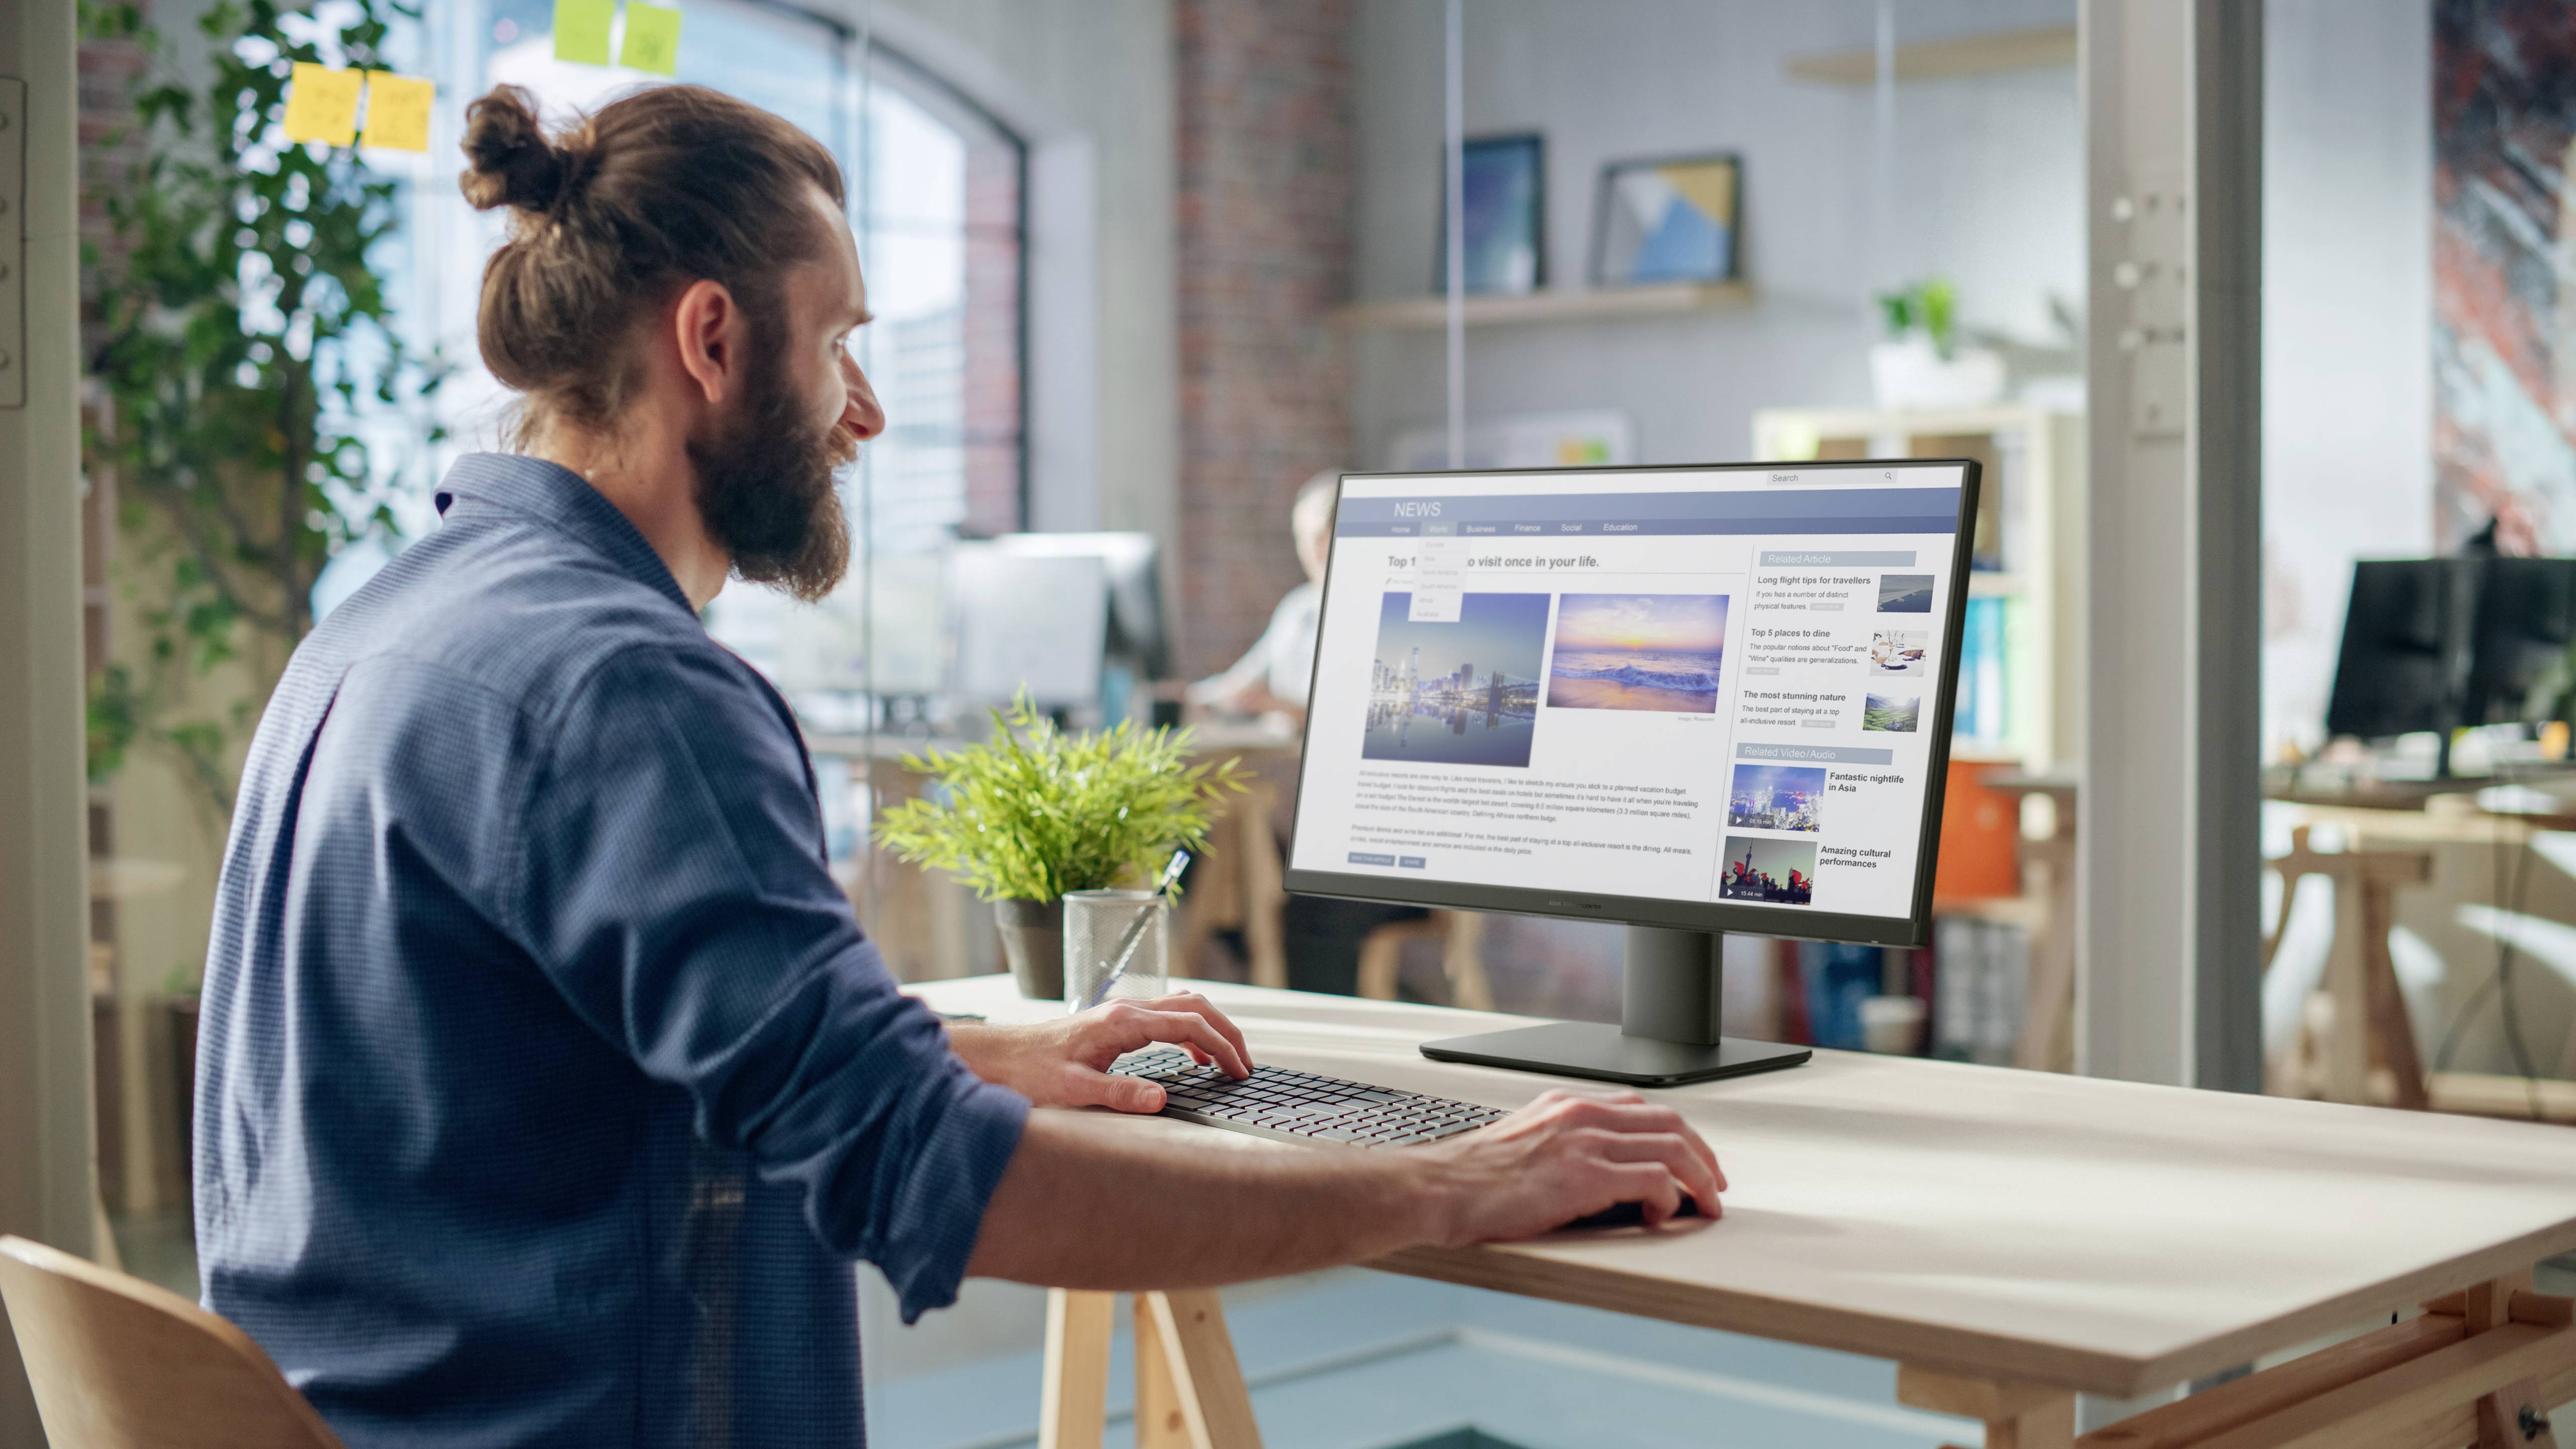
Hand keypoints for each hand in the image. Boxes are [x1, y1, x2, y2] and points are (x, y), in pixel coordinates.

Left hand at [945, 993, 1252, 1113]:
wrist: (1003, 1055)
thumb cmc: (1031, 1071)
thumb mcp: (1073, 1090)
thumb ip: (1119, 1093)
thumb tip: (1161, 1098)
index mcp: (1121, 1022)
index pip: (1188, 1024)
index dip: (1221, 1046)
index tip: (1239, 1070)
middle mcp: (1126, 1009)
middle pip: (1195, 1007)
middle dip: (1227, 1033)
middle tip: (1244, 1065)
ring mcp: (1123, 1012)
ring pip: (1184, 1007)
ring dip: (1211, 1029)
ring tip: (1228, 1062)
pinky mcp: (1119, 1021)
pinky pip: (1168, 1017)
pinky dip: (1191, 1033)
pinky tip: (1194, 1059)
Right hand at [1420, 1088, 1724, 1240]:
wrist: (1438, 1187)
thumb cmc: (1473, 1177)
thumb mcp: (1524, 1142)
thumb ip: (1562, 1142)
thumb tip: (1598, 1169)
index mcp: (1568, 1104)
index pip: (1644, 1107)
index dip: (1680, 1135)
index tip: (1693, 1161)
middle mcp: (1582, 1114)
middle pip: (1671, 1122)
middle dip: (1703, 1156)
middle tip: (1714, 1187)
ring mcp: (1585, 1142)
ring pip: (1672, 1148)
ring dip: (1699, 1180)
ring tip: (1705, 1206)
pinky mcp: (1584, 1176)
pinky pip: (1653, 1180)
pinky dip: (1669, 1199)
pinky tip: (1661, 1216)